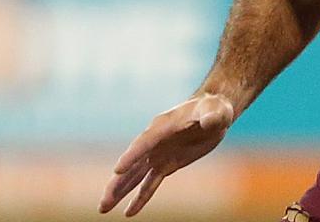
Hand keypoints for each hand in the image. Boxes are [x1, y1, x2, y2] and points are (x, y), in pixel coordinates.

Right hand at [98, 93, 234, 215]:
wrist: (212, 113)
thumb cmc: (213, 108)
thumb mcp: (216, 111)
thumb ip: (211, 116)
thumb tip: (209, 121)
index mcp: (163, 126)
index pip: (144, 142)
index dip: (132, 155)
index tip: (118, 169)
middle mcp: (155, 142)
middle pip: (132, 164)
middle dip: (118, 182)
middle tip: (104, 201)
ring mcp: (158, 154)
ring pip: (135, 176)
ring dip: (120, 191)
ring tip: (104, 208)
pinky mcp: (165, 165)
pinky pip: (150, 183)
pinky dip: (140, 197)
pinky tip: (129, 212)